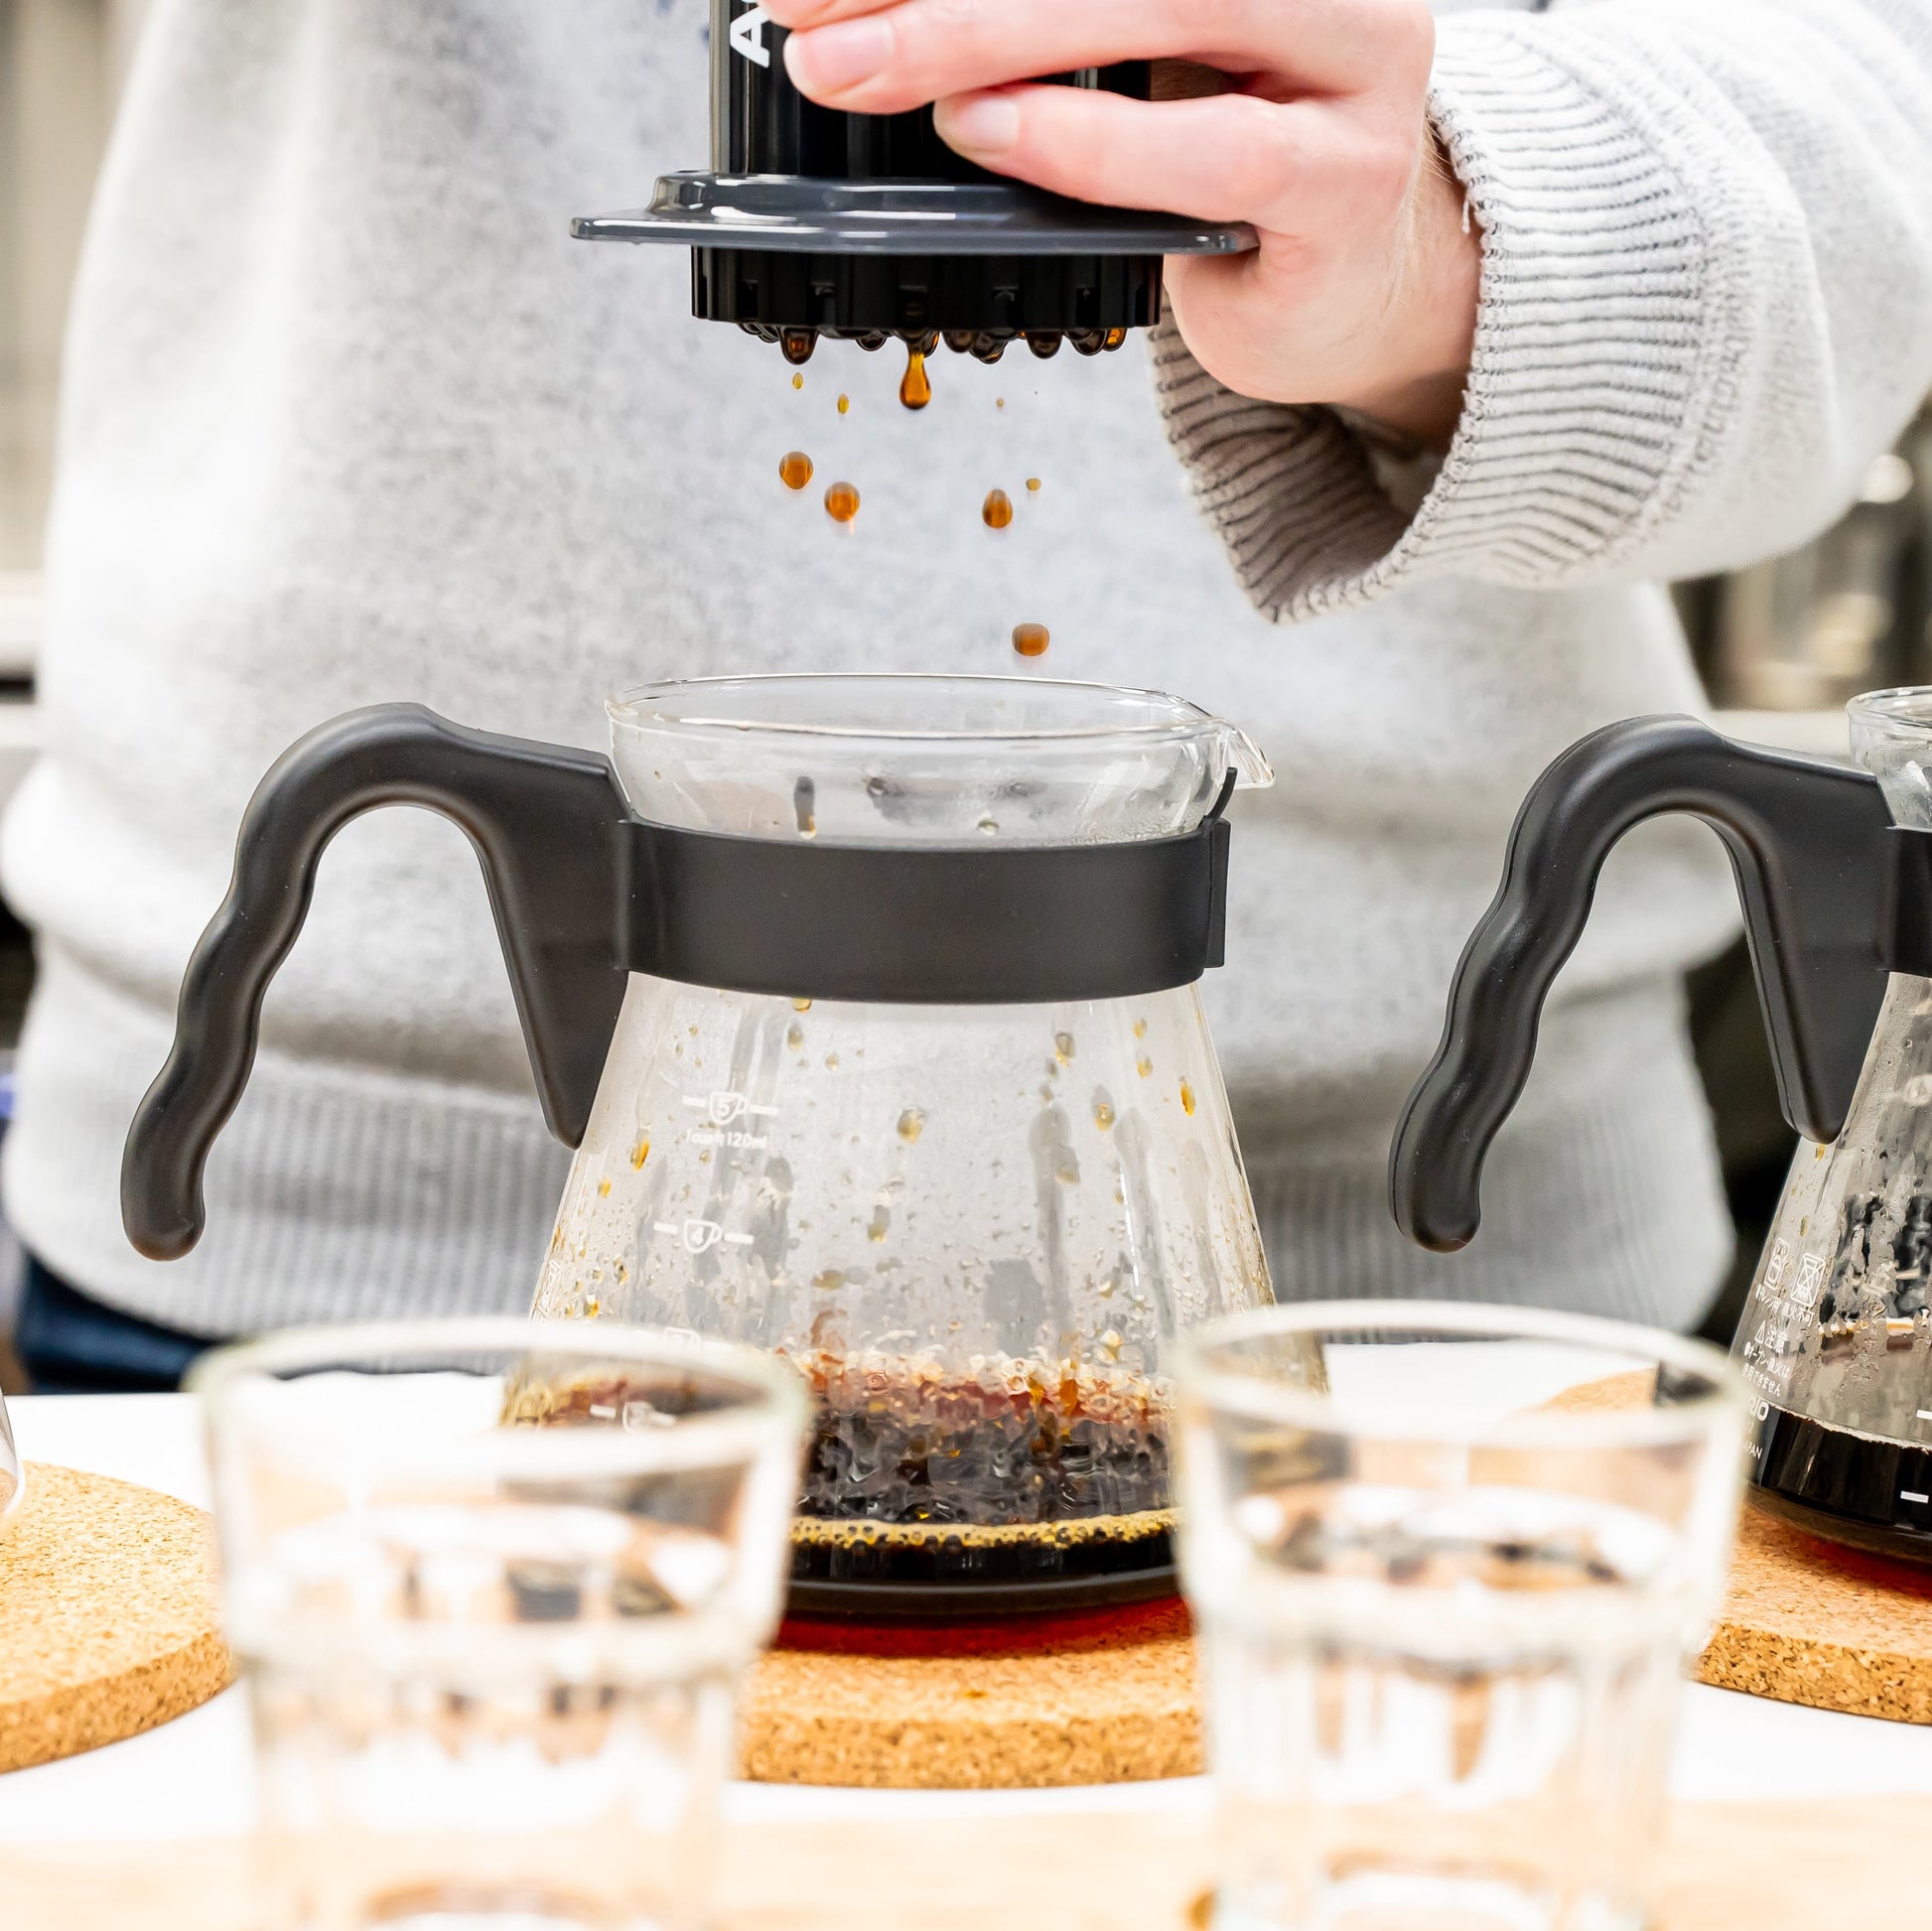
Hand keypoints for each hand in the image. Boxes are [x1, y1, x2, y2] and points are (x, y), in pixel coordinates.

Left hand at [760, 0, 1479, 444]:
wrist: (1356, 287)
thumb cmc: (1234, 162)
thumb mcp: (1139, 55)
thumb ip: (1048, 30)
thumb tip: (872, 19)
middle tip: (812, 15)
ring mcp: (1352, 64)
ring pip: (1164, 13)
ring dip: (988, 41)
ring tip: (863, 72)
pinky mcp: (1346, 179)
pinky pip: (1210, 153)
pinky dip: (1084, 144)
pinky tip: (989, 133)